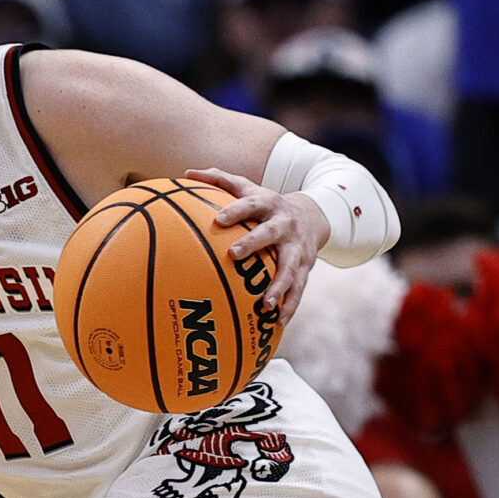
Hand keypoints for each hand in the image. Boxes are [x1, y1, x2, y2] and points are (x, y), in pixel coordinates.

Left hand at [193, 167, 326, 320]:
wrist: (312, 215)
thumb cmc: (267, 205)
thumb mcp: (248, 188)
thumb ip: (219, 179)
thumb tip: (186, 174)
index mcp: (268, 204)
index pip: (251, 204)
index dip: (236, 211)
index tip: (218, 220)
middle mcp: (285, 225)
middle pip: (270, 233)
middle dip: (254, 242)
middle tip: (234, 254)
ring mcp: (297, 248)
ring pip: (290, 267)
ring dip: (278, 286)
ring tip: (265, 305)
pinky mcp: (306, 267)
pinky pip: (299, 289)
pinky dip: (290, 306)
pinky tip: (278, 324)